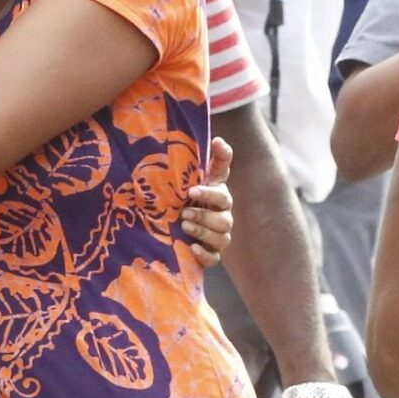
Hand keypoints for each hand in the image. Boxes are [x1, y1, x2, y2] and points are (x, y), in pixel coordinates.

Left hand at [181, 136, 234, 268]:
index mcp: (220, 198)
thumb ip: (213, 159)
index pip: (222, 196)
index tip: (191, 191)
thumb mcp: (196, 177)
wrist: (174, 223)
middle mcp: (223, 219)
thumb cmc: (188, 196)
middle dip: (204, 216)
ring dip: (202, 231)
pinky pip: (214, 258)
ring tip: (184, 225)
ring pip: (221, 238)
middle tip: (183, 212)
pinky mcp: (211, 255)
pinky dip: (204, 254)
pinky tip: (192, 248)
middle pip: (223, 220)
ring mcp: (219, 238)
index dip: (210, 194)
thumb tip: (219, 139)